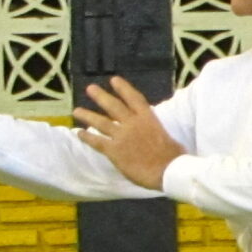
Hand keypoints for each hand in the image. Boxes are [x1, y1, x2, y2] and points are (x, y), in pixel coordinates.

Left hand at [72, 76, 182, 190]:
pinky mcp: (114, 151)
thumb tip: (159, 135)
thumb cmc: (174, 156)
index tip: (114, 80)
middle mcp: (133, 123)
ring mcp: (122, 136)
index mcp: (148, 118)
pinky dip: (87, 137)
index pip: (134, 98)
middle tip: (90, 89)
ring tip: (77, 111)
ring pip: (101, 122)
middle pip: (114, 106)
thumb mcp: (168, 136)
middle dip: (101, 96)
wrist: (168, 171)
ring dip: (88, 116)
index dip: (123, 88)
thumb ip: (157, 133)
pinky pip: (97, 142)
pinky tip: (79, 133)